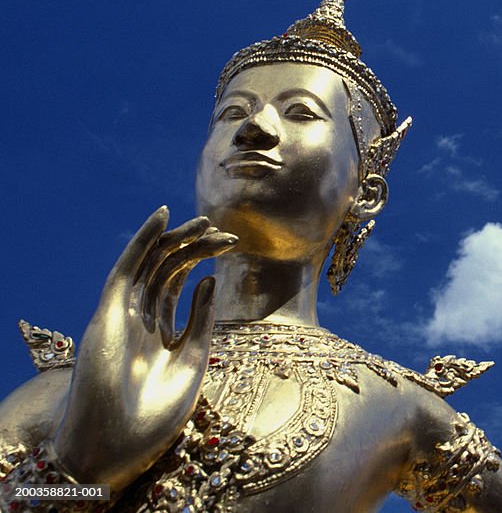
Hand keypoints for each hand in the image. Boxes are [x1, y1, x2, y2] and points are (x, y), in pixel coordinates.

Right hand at [53, 207, 236, 489]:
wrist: (119, 445)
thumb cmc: (153, 415)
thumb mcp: (192, 360)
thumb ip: (200, 320)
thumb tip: (208, 279)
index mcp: (157, 331)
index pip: (179, 281)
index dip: (203, 259)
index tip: (232, 245)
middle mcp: (138, 318)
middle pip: (168, 268)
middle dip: (197, 247)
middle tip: (228, 235)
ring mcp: (123, 314)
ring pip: (151, 263)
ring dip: (178, 238)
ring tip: (207, 222)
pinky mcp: (109, 313)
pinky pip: (126, 268)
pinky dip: (144, 240)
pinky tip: (163, 217)